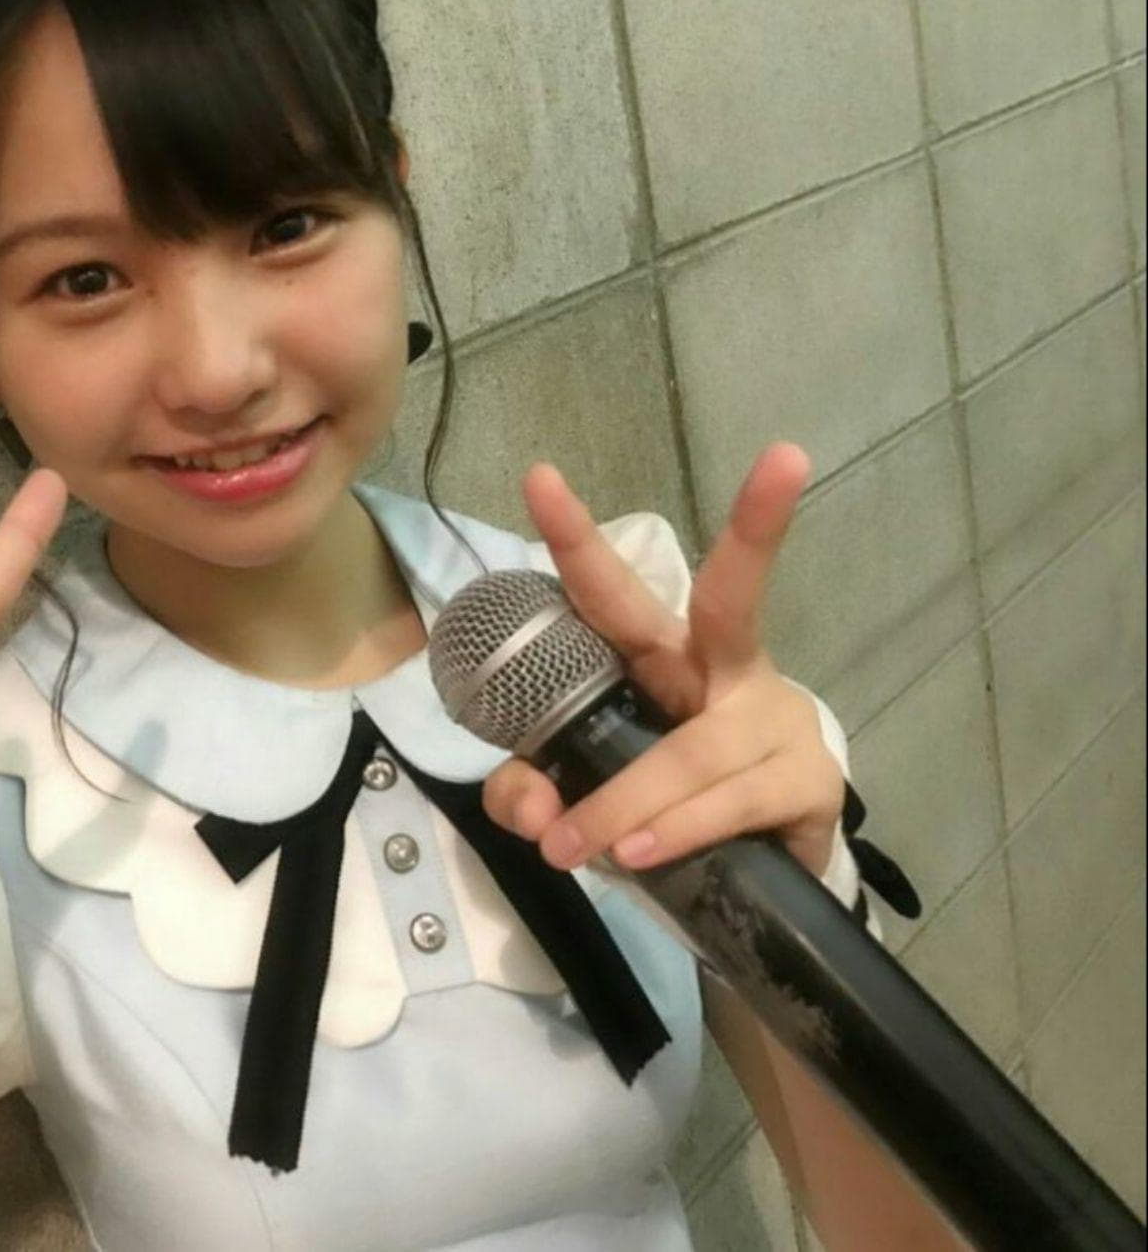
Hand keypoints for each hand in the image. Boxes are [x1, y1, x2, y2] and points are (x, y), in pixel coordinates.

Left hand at [479, 443, 844, 879]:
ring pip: (692, 751)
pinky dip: (675, 830)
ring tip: (572, 847)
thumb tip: (533, 812)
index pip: (614, 591)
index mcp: (664, 654)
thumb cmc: (660, 807)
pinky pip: (731, 803)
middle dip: (756, 529)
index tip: (538, 477)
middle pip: (732, 600)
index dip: (575, 538)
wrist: (755, 882)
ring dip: (625, 800)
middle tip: (786, 459)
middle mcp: (728, 670)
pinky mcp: (809, 784)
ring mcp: (776, 723)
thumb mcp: (577, 797)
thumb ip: (532, 795)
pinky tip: (638, 853)